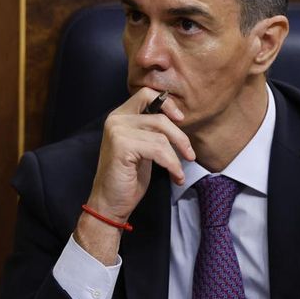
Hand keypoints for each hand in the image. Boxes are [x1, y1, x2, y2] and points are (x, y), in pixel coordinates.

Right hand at [75, 88, 194, 263]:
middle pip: (160, 117)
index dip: (167, 104)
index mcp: (119, 117)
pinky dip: (172, 165)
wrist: (109, 204)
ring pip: (161, 136)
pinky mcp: (122, 146)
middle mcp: (116, 120)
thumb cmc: (127, 178)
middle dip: (180, 137)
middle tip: (190, 155)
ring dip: (177, 157)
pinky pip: (159, 150)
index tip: (181, 119)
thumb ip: (152, 131)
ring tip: (178, 172)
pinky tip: (175, 177)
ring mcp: (117, 131)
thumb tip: (177, 119)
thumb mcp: (142, 148)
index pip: (146, 94)